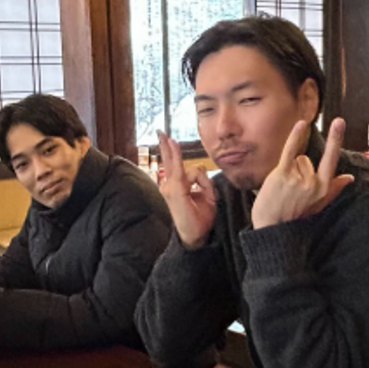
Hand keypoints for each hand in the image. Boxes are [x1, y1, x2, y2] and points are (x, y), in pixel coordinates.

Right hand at [158, 132, 217, 247]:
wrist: (195, 236)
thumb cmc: (200, 219)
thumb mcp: (207, 196)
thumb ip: (203, 181)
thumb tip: (199, 172)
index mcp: (175, 187)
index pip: (174, 166)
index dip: (171, 152)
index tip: (167, 139)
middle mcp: (169, 185)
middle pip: (169, 161)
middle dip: (165, 145)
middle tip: (161, 131)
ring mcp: (170, 187)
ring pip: (190, 169)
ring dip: (202, 182)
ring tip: (203, 198)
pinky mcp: (175, 189)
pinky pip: (182, 170)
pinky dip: (181, 160)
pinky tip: (174, 147)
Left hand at [251, 118, 354, 229]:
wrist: (271, 228)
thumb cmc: (294, 217)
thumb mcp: (318, 204)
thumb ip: (333, 188)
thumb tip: (349, 177)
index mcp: (323, 188)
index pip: (331, 159)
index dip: (335, 139)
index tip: (339, 121)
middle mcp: (312, 182)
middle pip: (306, 160)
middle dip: (298, 170)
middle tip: (289, 192)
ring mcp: (298, 178)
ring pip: (296, 160)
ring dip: (289, 169)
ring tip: (282, 189)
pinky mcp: (283, 174)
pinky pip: (291, 150)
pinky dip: (296, 137)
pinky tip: (302, 124)